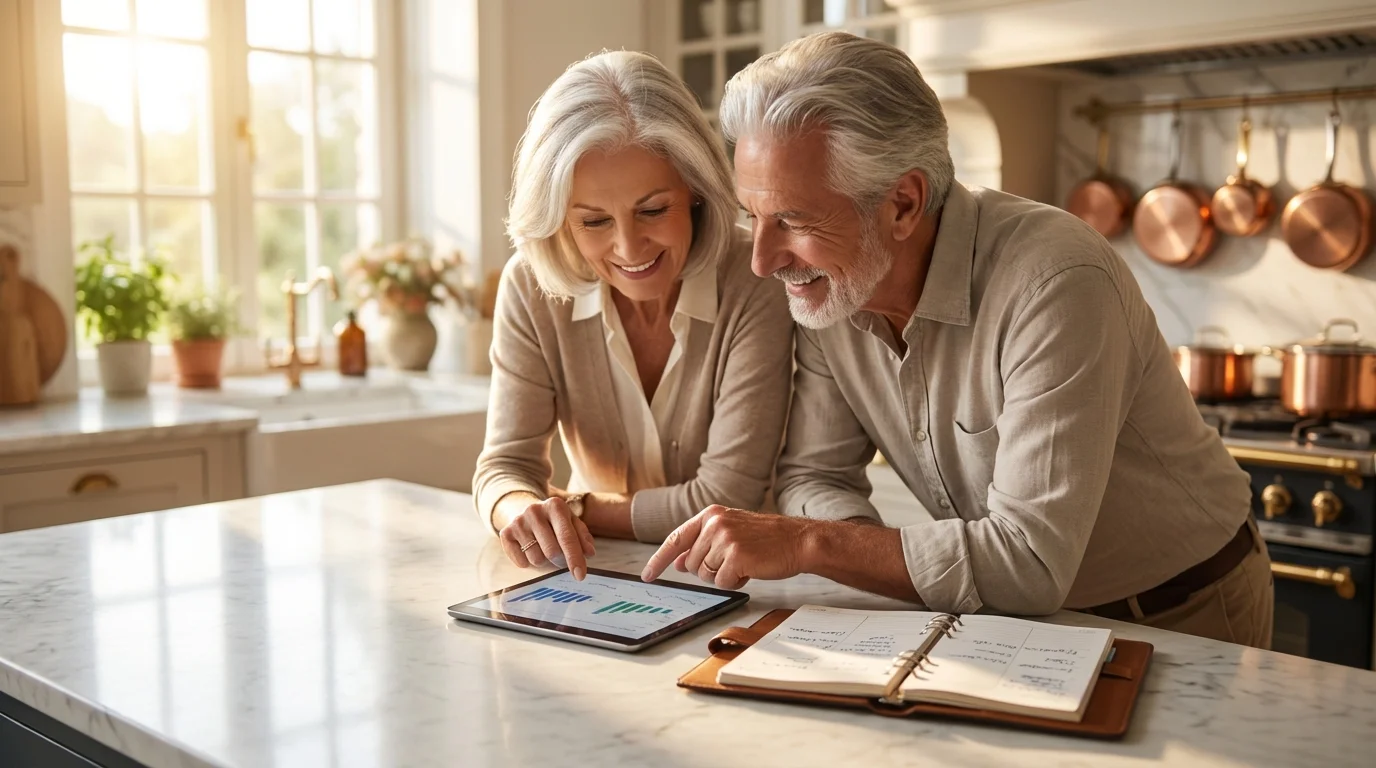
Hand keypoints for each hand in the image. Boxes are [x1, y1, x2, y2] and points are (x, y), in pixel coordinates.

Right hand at [497, 497, 595, 579]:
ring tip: (542, 547)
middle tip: (560, 558)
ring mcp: (518, 521)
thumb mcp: (570, 522)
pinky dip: (528, 562)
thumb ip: (582, 536)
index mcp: (555, 506)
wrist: (522, 508)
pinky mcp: (505, 533)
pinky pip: (521, 562)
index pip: (567, 537)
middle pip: (552, 552)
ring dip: (544, 561)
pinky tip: (528, 548)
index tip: (580, 576)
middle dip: (560, 561)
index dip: (575, 558)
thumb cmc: (553, 520)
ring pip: (536, 559)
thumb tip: (589, 553)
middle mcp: (535, 510)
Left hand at [641, 506, 811, 588]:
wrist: (798, 540)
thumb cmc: (767, 539)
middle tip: (734, 561)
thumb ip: (702, 544)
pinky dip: (735, 582)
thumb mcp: (730, 533)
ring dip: (723, 576)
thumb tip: (677, 562)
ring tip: (744, 563)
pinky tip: (751, 570)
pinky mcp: (736, 556)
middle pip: (690, 563)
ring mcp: (724, 539)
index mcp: (711, 515)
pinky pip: (721, 583)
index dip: (658, 560)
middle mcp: (714, 524)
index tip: (648, 575)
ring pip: (704, 575)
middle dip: (708, 570)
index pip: (675, 539)